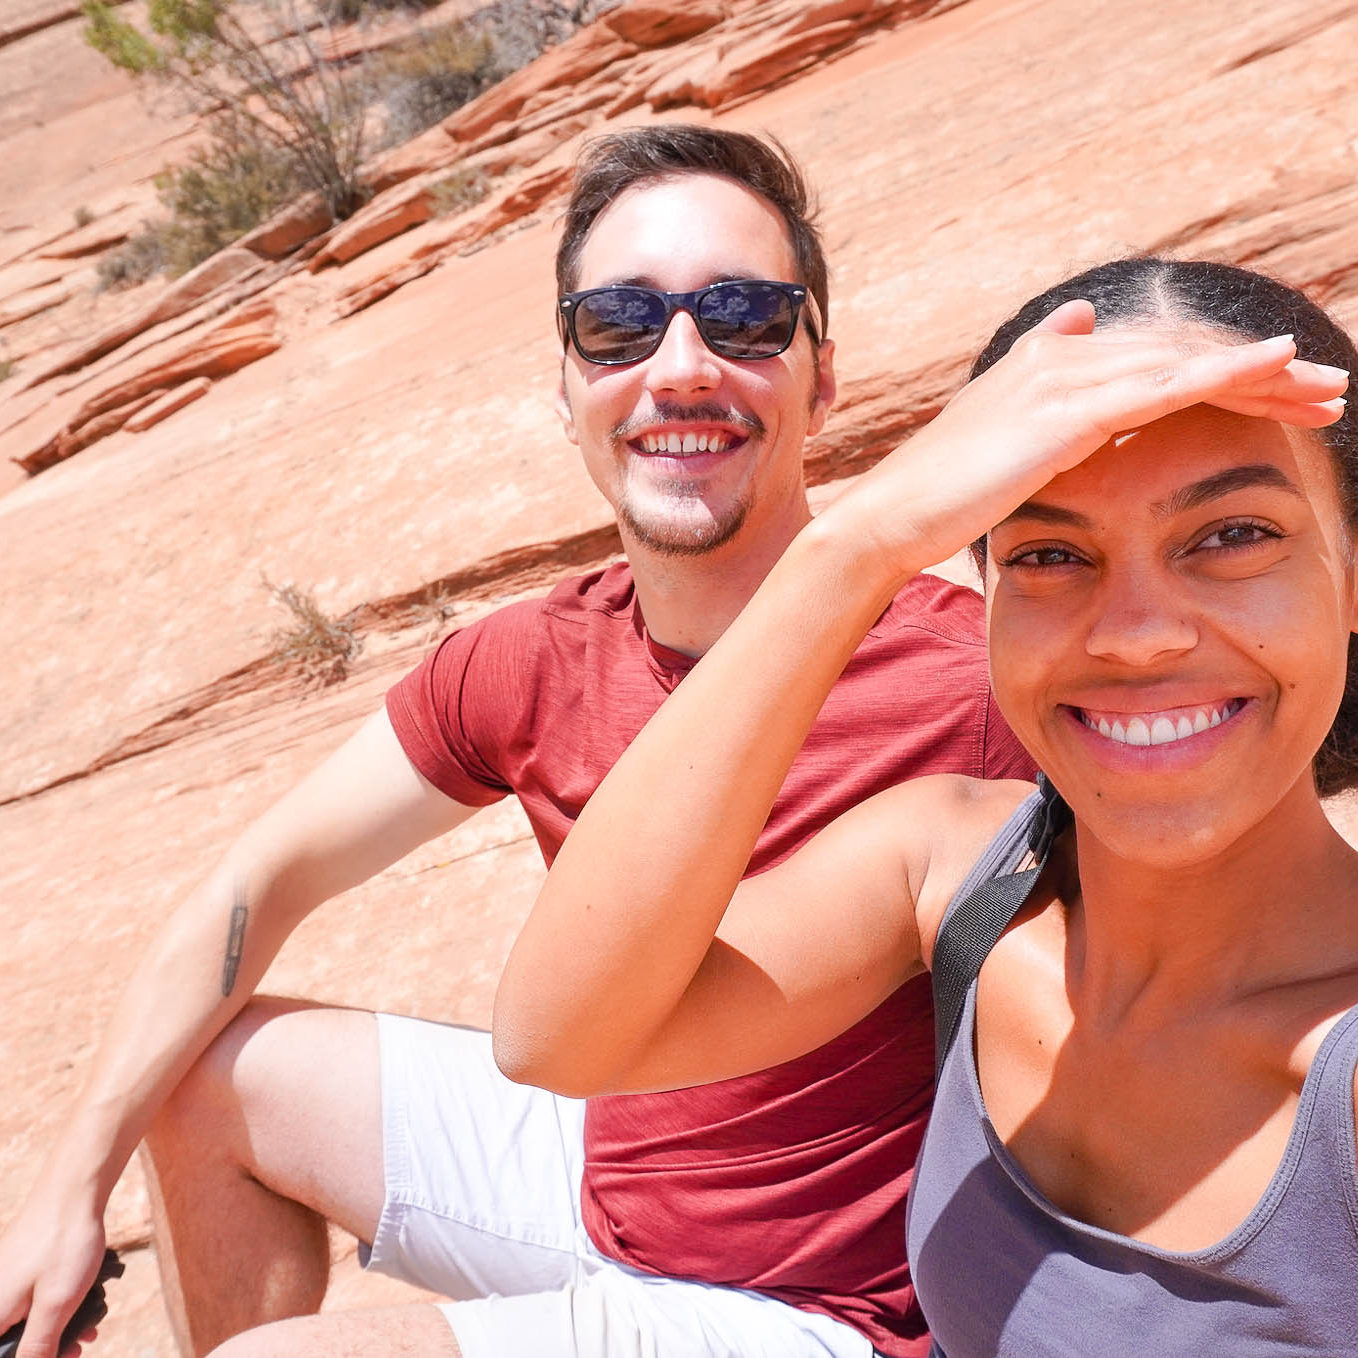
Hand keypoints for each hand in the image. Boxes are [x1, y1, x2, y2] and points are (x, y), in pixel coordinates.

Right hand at [0, 1189, 106, 1357]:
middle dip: (45, 1349)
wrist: (72, 1191)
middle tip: (78, 1348)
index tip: (59, 1356)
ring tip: (86, 1331)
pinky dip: (55, 1307)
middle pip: (11, 1340)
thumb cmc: (64, 1245)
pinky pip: (31, 1300)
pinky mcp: (19, 1267)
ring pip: (24, 1321)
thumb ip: (38, 1348)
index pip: (3, 1353)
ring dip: (54, 1330)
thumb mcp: (56, 1306)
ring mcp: (4, 1281)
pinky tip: (84, 1307)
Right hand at [826, 300, 1348, 577]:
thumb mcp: (997, 434)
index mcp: (1052, 363)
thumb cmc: (942, 495)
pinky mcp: (1067, 413)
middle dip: (1260, 375)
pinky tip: (1276, 365)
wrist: (892, 516)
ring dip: (1262, 375)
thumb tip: (1073, 321)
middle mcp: (1063, 357)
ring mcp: (1065, 380)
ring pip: (1183, 366)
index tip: (1281, 396)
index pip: (1156, 361)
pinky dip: (1224, 371)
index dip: (1223, 375)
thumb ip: (1039, 382)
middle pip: (1182, 355)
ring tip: (1326, 389)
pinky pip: (1162, 386)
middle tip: (1327, 392)